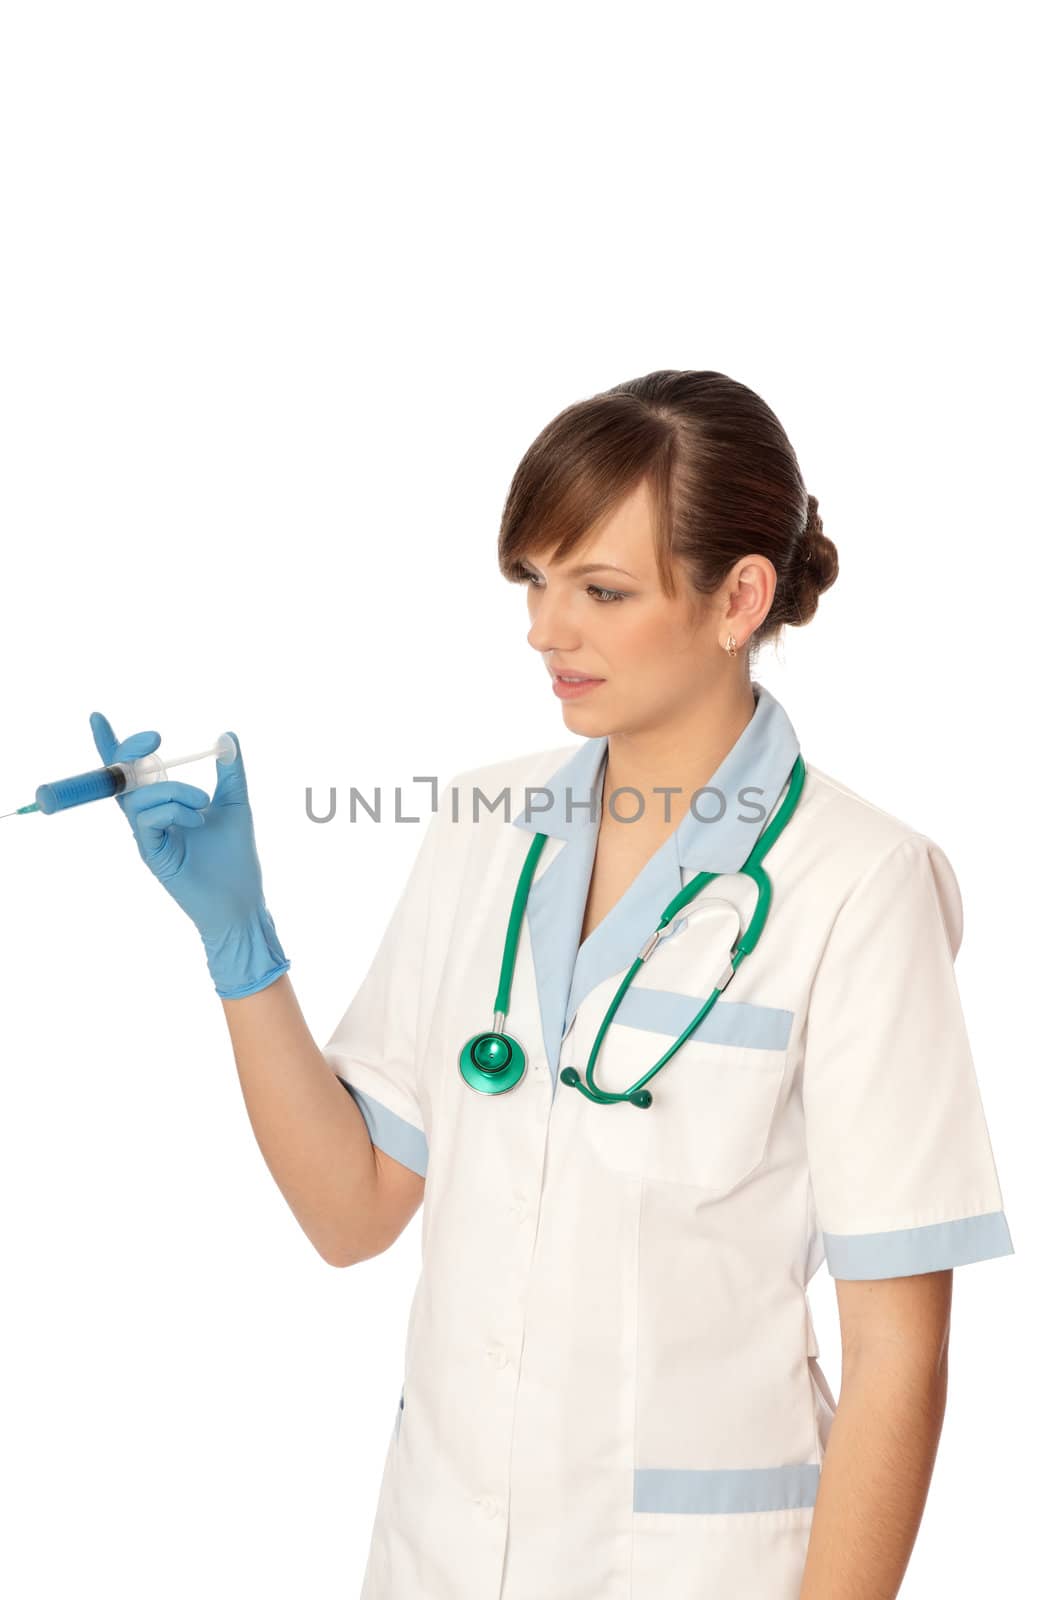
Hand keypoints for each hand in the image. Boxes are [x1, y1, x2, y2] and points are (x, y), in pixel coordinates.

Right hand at [90, 713, 290, 998]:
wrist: (242, 900)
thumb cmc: (236, 857)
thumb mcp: (237, 804)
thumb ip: (231, 772)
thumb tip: (228, 736)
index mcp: (163, 803)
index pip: (131, 770)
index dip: (111, 744)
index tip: (98, 716)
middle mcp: (149, 818)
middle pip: (122, 777)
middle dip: (132, 751)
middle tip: (157, 739)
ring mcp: (147, 837)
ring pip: (138, 797)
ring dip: (172, 789)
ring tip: (203, 803)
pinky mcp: (152, 855)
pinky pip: (147, 821)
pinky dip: (171, 810)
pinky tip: (198, 820)